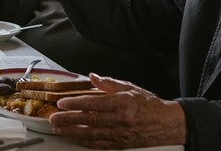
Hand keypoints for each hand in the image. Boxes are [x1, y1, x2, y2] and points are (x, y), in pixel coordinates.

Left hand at [49, 73, 186, 148]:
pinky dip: (85, 142)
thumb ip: (109, 83)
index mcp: (123, 103)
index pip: (94, 103)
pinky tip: (74, 139)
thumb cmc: (149, 104)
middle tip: (53, 118)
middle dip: (68, 120)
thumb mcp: (130, 88)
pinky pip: (100, 144)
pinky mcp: (121, 144)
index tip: (61, 103)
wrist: (168, 123)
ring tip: (59, 129)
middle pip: (89, 120)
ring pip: (92, 134)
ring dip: (73, 132)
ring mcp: (121, 134)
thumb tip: (92, 76)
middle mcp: (121, 119)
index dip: (75, 104)